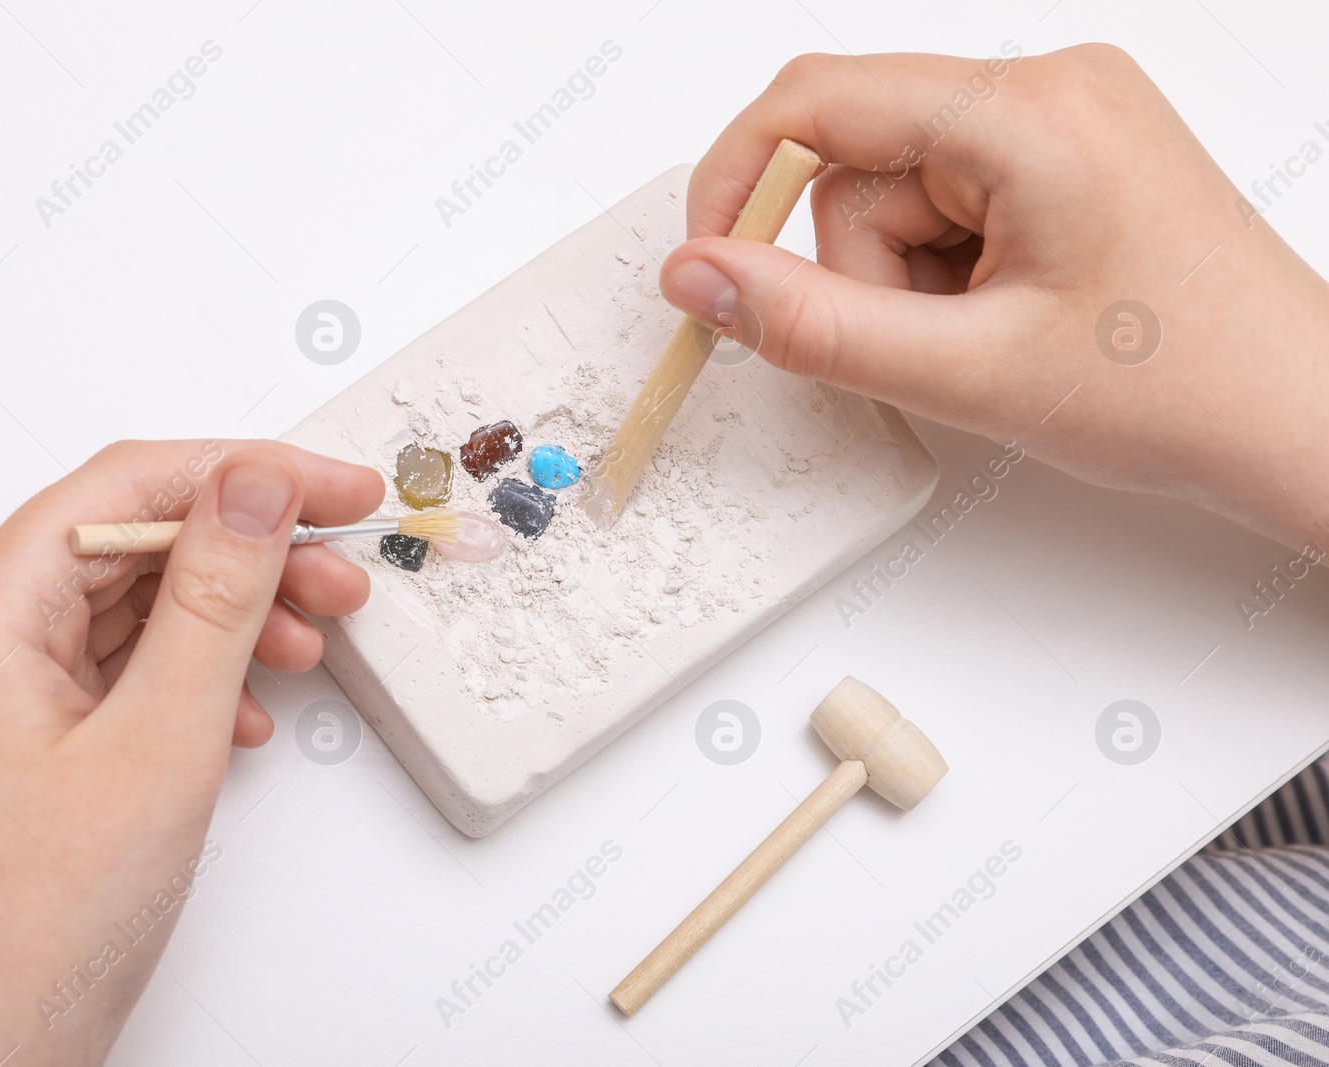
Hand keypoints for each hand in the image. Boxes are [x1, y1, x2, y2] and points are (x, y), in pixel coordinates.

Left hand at [0, 440, 382, 1064]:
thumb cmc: (36, 931)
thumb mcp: (160, 744)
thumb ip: (215, 599)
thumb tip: (254, 484)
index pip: (123, 488)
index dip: (245, 474)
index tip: (340, 490)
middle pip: (126, 548)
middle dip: (246, 558)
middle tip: (342, 579)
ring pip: (126, 615)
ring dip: (226, 621)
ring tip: (308, 650)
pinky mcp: (15, 751)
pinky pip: (113, 679)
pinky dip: (188, 682)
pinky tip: (242, 718)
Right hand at [662, 45, 1328, 547]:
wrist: (1296, 418)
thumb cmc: (1181, 390)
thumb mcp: (969, 372)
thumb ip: (812, 326)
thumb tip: (697, 276)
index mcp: (1028, 113)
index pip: (816, 102)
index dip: (738, 186)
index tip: (713, 273)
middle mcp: (1047, 87)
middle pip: (857, 162)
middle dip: (863, 270)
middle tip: (934, 345)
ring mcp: (1060, 116)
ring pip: (895, 191)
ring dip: (904, 280)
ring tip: (985, 339)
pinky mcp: (1063, 153)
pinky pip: (944, 200)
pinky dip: (942, 271)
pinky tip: (1004, 317)